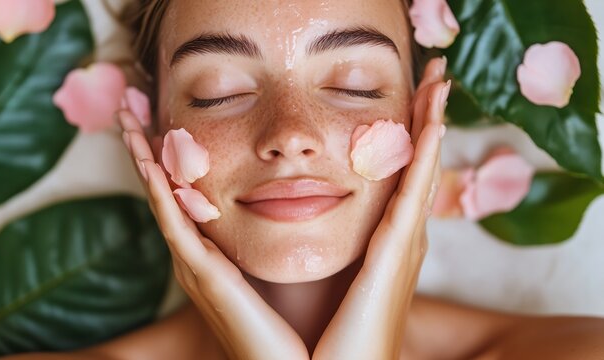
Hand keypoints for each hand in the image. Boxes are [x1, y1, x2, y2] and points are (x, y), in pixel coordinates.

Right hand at [117, 111, 308, 359]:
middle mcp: (193, 255)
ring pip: (160, 202)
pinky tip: (150, 166)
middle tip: (128, 108)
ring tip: (128, 123)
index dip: (164, 157)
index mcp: (207, 251)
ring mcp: (194, 265)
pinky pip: (176, 227)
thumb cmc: (283, 324)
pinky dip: (160, 195)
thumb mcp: (267, 270)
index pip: (178, 195)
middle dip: (143, 149)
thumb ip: (260, 240)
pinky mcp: (205, 276)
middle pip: (160, 191)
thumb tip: (283, 201)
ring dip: (143, 160)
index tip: (158, 119)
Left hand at [313, 57, 448, 359]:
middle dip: (428, 119)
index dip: (408, 137)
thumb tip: (290, 215)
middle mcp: (401, 238)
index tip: (411, 98)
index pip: (399, 177)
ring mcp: (405, 244)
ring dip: (432, 122)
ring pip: (422, 169)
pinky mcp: (398, 253)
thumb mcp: (322, 278)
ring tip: (440, 81)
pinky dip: (427, 154)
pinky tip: (434, 121)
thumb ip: (315, 246)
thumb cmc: (325, 337)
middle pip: (418, 166)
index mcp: (383, 243)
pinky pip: (414, 192)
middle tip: (436, 76)